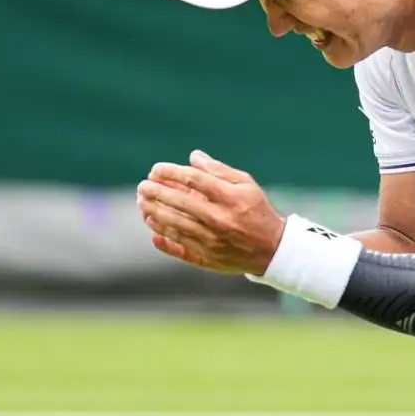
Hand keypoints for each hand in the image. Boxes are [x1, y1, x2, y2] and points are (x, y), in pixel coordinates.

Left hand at [137, 150, 285, 275]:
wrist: (272, 250)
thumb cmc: (257, 211)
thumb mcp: (246, 185)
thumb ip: (219, 170)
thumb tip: (193, 157)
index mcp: (232, 198)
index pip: (194, 180)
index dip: (171, 172)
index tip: (155, 169)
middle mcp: (221, 220)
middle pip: (181, 203)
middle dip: (157, 192)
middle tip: (142, 186)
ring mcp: (213, 241)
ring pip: (176, 226)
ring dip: (154, 213)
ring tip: (142, 203)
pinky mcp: (208, 258)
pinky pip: (180, 247)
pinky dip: (164, 238)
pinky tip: (152, 227)